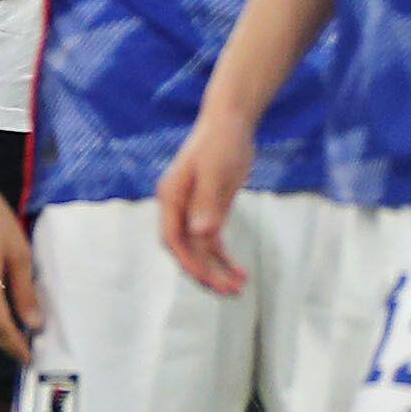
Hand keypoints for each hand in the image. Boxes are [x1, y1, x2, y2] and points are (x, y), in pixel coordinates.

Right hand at [157, 110, 256, 294]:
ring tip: (238, 287)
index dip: (188, 261)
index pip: (173, 238)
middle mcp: (177, 208)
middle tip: (229, 291)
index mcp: (171, 198)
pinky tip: (239, 271)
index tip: (207, 278)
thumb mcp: (217, 171)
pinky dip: (223, 257)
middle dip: (204, 272)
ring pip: (199, 249)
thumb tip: (201, 233)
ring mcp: (192, 210)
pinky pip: (211, 241)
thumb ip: (208, 202)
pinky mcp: (208, 210)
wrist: (230, 121)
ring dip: (216, 269)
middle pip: (185, 249)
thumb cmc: (221, 141)